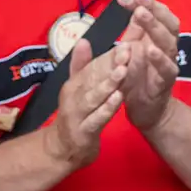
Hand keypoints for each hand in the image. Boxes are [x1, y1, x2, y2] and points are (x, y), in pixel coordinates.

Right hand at [42, 38, 128, 167]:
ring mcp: (76, 115)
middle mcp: (72, 97)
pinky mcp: (82, 132)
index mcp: (73, 85)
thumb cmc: (75, 117)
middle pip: (93, 79)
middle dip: (110, 65)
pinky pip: (95, 119)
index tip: (126, 43)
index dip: (109, 55)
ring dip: (107, 84)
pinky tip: (118, 99)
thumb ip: (81, 66)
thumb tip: (83, 40)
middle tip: (128, 51)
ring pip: (93, 97)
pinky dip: (106, 109)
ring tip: (123, 71)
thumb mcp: (77, 90)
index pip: (92, 67)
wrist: (62, 150)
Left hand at [115, 0, 180, 132]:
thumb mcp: (131, 50)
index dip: (145, 3)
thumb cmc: (136, 78)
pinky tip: (150, 49)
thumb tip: (133, 3)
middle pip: (168, 23)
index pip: (157, 14)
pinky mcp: (166, 82)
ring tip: (141, 15)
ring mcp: (168, 64)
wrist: (145, 111)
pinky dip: (159, 58)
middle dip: (154, 9)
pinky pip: (167, 69)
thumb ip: (133, 29)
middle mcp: (166, 48)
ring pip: (168, 42)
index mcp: (157, 39)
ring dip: (155, 27)